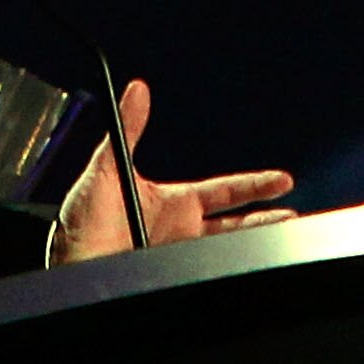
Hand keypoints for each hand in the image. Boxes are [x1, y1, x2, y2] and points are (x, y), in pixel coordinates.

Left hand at [51, 80, 293, 264]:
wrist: (71, 264)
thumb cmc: (82, 221)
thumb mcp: (105, 168)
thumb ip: (127, 129)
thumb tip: (137, 89)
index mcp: (174, 202)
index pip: (224, 192)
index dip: (255, 186)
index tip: (283, 180)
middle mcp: (182, 230)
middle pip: (237, 224)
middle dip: (266, 219)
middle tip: (292, 217)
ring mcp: (179, 254)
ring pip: (229, 248)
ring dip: (254, 243)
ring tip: (283, 240)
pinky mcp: (173, 274)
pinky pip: (209, 271)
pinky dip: (229, 268)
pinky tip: (245, 266)